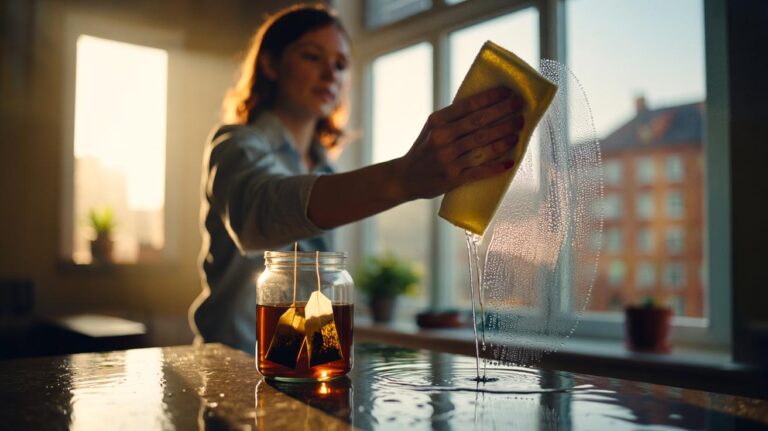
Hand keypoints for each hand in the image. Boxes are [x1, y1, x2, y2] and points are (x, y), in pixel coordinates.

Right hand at [393, 86, 525, 199]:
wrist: (405, 178)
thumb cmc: (425, 149)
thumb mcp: (432, 128)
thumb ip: (454, 118)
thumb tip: (487, 104)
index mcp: (437, 122)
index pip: (468, 106)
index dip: (491, 98)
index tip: (508, 92)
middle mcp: (442, 139)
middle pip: (479, 123)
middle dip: (503, 113)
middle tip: (519, 107)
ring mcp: (448, 160)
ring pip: (482, 146)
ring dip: (504, 137)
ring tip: (518, 130)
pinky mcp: (453, 179)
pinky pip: (479, 171)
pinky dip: (496, 167)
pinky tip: (510, 161)